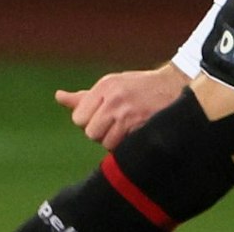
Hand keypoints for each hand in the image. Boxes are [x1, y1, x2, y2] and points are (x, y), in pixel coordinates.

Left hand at [54, 63, 190, 148]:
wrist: (175, 86)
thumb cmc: (138, 88)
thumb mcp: (111, 86)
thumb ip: (84, 97)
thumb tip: (58, 97)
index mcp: (104, 86)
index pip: (78, 118)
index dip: (89, 122)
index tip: (103, 117)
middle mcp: (114, 98)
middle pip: (90, 133)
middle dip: (101, 132)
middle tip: (116, 123)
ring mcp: (127, 113)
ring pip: (106, 143)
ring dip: (115, 141)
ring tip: (127, 127)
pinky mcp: (141, 126)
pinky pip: (122, 148)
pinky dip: (127, 145)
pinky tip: (136, 132)